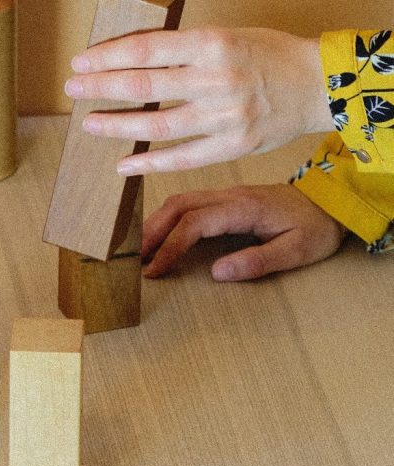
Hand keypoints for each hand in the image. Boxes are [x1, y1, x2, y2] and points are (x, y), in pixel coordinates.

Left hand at [66, 27, 331, 173]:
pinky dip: (149, 162)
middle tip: (73, 90)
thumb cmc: (267, 53)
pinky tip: (123, 164)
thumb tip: (129, 57)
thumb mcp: (225, 35)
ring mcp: (225, 116)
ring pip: (157, 125)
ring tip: (89, 124)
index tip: (80, 62)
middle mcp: (215, 79)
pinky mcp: (234, 145)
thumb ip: (182, 49)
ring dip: (117, 126)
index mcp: (211, 44)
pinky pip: (183, 158)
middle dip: (100, 88)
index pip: (145, 49)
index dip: (107, 57)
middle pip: (143, 86)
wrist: (319, 83)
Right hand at [142, 183, 345, 280]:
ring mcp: (225, 193)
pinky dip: (168, 216)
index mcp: (243, 207)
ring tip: (140, 247)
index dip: (169, 246)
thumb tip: (217, 272)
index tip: (155, 269)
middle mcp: (228, 195)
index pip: (194, 223)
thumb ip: (257, 261)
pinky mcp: (226, 197)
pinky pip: (188, 202)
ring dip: (156, 222)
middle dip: (151, 231)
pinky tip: (160, 231)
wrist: (332, 202)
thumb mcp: (297, 251)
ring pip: (179, 200)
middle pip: (177, 205)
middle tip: (134, 257)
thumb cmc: (316, 228)